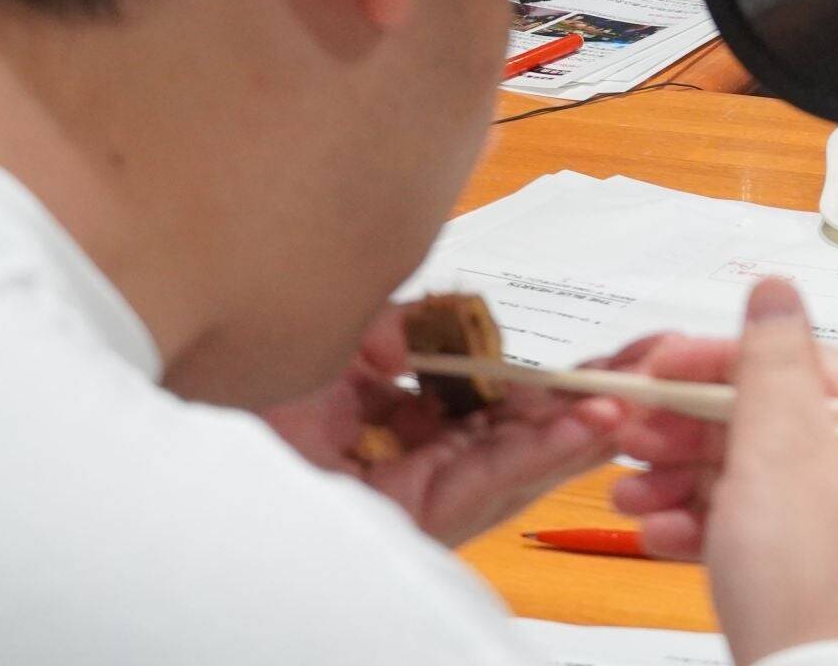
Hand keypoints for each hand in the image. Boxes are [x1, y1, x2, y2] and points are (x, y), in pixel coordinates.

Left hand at [260, 305, 630, 546]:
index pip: (493, 406)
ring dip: (580, 430)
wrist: (185, 461)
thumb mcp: (335, 345)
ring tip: (636, 399)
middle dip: (589, 404)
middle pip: (520, 436)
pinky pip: (488, 483)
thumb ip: (398, 330)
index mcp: (395, 429)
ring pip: (518, 464)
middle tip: (652, 374)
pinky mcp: (413, 522)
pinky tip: (588, 428)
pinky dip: (541, 453)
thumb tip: (448, 315)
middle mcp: (412, 467)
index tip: (607, 356)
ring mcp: (416, 499)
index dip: (553, 381)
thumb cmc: (235, 409)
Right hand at [608, 279, 837, 660]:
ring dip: (691, 483)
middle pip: (784, 429)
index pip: (809, 368)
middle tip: (631, 437)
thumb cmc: (812, 579)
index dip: (723, 362)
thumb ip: (771, 360)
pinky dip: (717, 532)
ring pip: (771, 487)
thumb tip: (776, 290)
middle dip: (694, 433)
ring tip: (629, 493)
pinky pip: (775, 541)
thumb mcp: (779, 446)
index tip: (660, 366)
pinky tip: (660, 535)